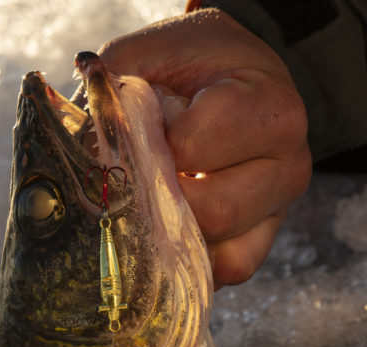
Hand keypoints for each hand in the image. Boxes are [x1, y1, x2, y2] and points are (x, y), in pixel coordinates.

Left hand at [99, 9, 311, 288]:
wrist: (236, 71)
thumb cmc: (191, 63)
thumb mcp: (148, 56)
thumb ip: (114, 96)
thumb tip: (78, 155)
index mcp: (269, 109)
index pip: (191, 149)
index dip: (150, 143)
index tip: (141, 125)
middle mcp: (288, 164)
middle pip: (212, 212)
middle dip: (161, 198)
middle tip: (143, 170)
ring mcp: (278, 208)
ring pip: (222, 255)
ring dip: (174, 235)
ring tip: (156, 197)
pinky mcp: (264, 239)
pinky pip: (227, 271)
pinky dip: (191, 260)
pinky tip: (169, 228)